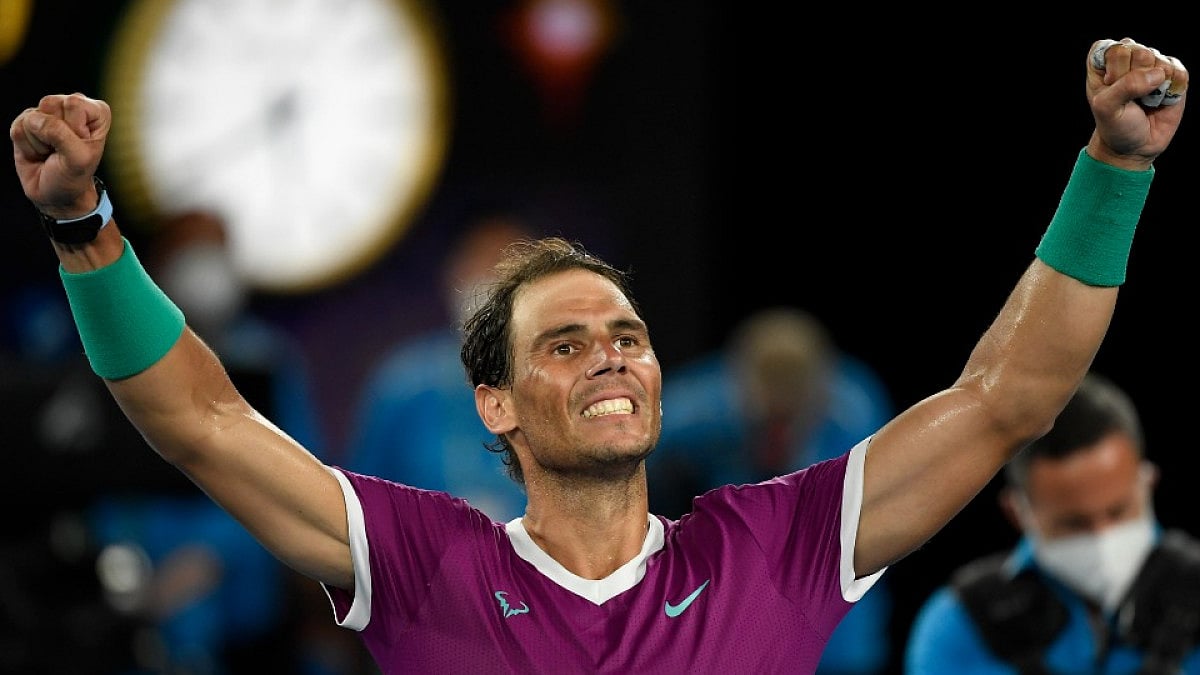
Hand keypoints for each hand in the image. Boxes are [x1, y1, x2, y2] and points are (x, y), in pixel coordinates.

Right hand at [9, 93, 110, 218]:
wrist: (55, 194)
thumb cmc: (73, 176)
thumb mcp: (77, 159)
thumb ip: (60, 135)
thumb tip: (35, 119)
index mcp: (96, 111)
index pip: (74, 103)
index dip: (72, 129)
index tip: (79, 146)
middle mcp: (72, 107)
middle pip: (49, 103)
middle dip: (53, 134)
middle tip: (62, 150)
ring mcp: (48, 113)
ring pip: (31, 116)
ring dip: (39, 141)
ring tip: (51, 152)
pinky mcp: (27, 123)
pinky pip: (17, 127)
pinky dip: (26, 146)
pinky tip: (38, 153)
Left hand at [1086, 37, 1187, 170]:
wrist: (1136, 146)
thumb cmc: (1114, 125)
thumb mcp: (1107, 108)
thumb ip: (1125, 86)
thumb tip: (1158, 74)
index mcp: (1104, 61)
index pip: (1114, 48)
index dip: (1115, 70)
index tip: (1111, 88)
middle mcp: (1130, 57)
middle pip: (1139, 52)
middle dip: (1134, 79)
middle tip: (1130, 98)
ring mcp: (1153, 65)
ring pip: (1160, 61)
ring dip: (1153, 87)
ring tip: (1145, 100)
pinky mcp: (1174, 75)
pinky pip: (1180, 72)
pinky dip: (1172, 89)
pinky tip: (1162, 100)